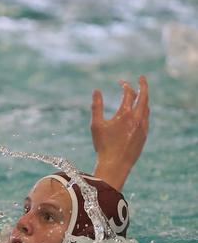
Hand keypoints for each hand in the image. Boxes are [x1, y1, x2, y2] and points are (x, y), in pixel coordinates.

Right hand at [91, 75, 149, 190]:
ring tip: (138, 95)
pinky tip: (138, 112)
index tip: (122, 82)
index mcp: (125, 114)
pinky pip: (146, 118)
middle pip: (144, 97)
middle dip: (143, 85)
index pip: (129, 94)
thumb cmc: (103, 145)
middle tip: (141, 77)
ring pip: (146, 108)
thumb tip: (96, 91)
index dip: (126, 86)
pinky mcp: (144, 135)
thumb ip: (96, 106)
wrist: (116, 164)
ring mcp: (143, 127)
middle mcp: (137, 119)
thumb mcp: (96, 124)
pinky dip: (143, 110)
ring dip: (143, 99)